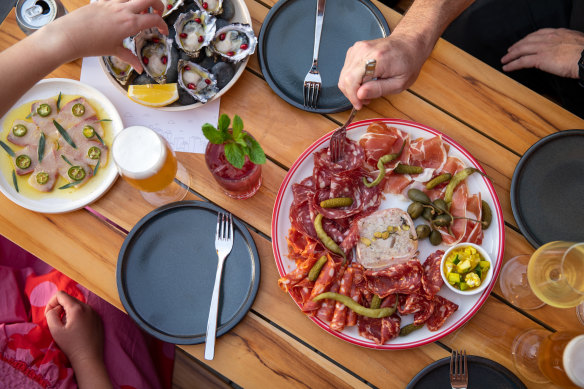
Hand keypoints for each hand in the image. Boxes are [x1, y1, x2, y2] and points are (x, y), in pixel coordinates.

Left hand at [44, 0, 167, 71]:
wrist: (69, 35)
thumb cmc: (91, 45)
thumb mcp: (113, 51)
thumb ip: (130, 58)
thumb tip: (140, 69)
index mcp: (130, 23)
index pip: (155, 19)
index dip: (163, 25)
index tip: (163, 32)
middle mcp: (124, 10)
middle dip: (158, 5)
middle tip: (157, 14)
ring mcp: (112, 3)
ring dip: (141, 2)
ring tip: (140, 11)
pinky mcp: (102, 0)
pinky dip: (125, 2)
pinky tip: (122, 11)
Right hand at [45, 291, 104, 364]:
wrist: (89, 358)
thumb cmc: (71, 345)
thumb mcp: (55, 330)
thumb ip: (51, 314)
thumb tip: (56, 308)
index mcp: (77, 308)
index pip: (60, 294)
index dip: (51, 303)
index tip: (50, 315)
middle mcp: (88, 307)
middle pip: (69, 299)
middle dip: (60, 308)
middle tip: (58, 323)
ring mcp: (95, 313)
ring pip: (77, 306)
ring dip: (69, 313)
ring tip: (68, 328)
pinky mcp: (98, 319)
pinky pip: (85, 312)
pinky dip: (78, 317)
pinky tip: (77, 330)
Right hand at [338, 32, 429, 109]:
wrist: (408, 43)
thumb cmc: (408, 62)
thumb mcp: (399, 83)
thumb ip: (378, 89)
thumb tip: (359, 95)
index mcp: (376, 59)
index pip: (351, 80)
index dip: (352, 96)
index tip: (359, 105)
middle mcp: (364, 50)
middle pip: (345, 78)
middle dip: (352, 94)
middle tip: (364, 100)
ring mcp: (358, 48)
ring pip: (344, 75)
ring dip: (352, 87)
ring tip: (366, 91)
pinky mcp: (355, 50)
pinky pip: (346, 69)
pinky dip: (352, 79)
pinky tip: (364, 81)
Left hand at [501, 28, 583, 78]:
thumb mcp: (575, 42)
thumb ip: (565, 44)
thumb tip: (562, 50)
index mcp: (558, 33)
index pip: (538, 33)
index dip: (528, 38)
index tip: (523, 41)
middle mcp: (549, 38)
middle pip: (527, 40)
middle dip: (516, 46)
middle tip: (509, 51)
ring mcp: (543, 48)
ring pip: (521, 50)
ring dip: (510, 55)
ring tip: (504, 60)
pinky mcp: (540, 59)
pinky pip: (521, 61)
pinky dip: (512, 65)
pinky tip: (507, 68)